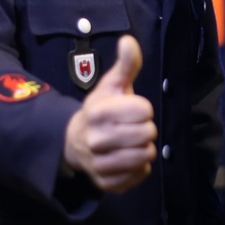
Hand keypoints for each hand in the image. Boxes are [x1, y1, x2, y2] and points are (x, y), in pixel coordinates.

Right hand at [63, 35, 156, 192]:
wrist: (75, 142)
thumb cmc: (101, 110)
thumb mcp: (112, 85)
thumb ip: (126, 64)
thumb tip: (129, 40)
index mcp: (98, 112)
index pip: (145, 110)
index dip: (142, 109)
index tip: (131, 110)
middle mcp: (96, 140)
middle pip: (148, 134)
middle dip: (145, 128)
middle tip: (131, 127)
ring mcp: (99, 164)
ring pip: (145, 156)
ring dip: (144, 148)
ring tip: (131, 142)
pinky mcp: (106, 183)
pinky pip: (139, 175)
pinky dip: (139, 168)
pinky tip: (127, 158)